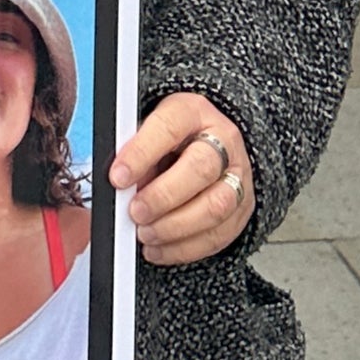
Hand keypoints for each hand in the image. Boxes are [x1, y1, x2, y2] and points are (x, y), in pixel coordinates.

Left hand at [109, 90, 254, 263]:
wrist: (210, 145)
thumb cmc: (172, 138)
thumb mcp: (149, 130)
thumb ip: (136, 152)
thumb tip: (120, 186)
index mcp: (193, 112)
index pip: (169, 128)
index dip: (141, 154)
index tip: (118, 177)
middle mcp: (223, 141)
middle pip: (200, 169)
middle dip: (163, 196)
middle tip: (135, 211)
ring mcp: (237, 176)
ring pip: (215, 206)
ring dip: (175, 227)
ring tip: (146, 233)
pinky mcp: (242, 210)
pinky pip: (218, 236)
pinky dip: (183, 248)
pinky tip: (159, 247)